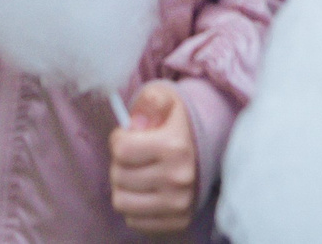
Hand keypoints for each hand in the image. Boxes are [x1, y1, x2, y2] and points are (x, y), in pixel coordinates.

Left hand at [109, 81, 198, 233]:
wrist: (203, 150)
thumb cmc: (174, 124)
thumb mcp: (165, 100)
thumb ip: (150, 101)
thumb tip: (135, 123)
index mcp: (176, 147)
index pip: (121, 150)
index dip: (118, 140)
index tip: (129, 136)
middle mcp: (180, 179)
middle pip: (118, 176)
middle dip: (120, 164)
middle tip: (135, 157)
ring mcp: (179, 204)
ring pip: (121, 201)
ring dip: (124, 187)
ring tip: (137, 174)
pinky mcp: (177, 222)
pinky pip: (133, 220)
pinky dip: (134, 205)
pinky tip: (146, 191)